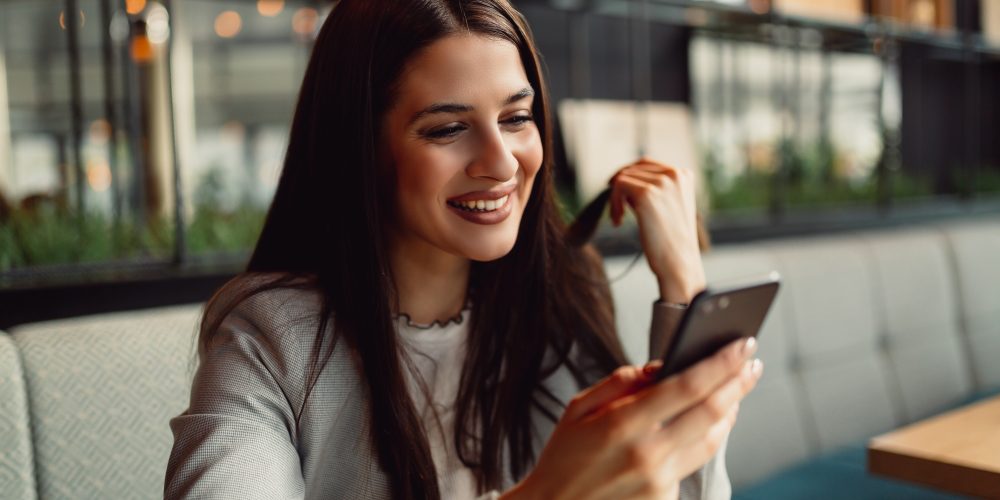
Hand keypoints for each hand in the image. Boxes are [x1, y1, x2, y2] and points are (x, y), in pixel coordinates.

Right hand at [502, 338, 762, 499]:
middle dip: (738, 382)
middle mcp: (646, 454)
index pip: (687, 386)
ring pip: (711, 439)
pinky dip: (705, 439)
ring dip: (730, 411)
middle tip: (752, 362)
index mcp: (622, 424)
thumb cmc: (562, 459)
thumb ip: (618, 383)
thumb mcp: (577, 409)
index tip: (742, 345)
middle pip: (711, 412)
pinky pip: (693, 462)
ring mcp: (658, 481)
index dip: (720, 363)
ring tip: (736, 390)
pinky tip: (709, 424)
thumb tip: (657, 366)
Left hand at [608, 158, 704, 302]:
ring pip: (623, 178)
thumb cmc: (671, 242)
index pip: (646, 164)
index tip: (617, 193)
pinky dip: (613, 203)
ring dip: (615, 199)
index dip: (628, 176)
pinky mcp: (646, 194)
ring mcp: (662, 182)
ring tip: (619, 220)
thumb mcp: (668, 207)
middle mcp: (676, 174)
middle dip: (620, 190)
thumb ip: (653, 190)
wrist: (679, 263)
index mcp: (684, 175)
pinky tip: (617, 222)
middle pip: (632, 169)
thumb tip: (621, 179)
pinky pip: (618, 187)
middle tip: (618, 214)